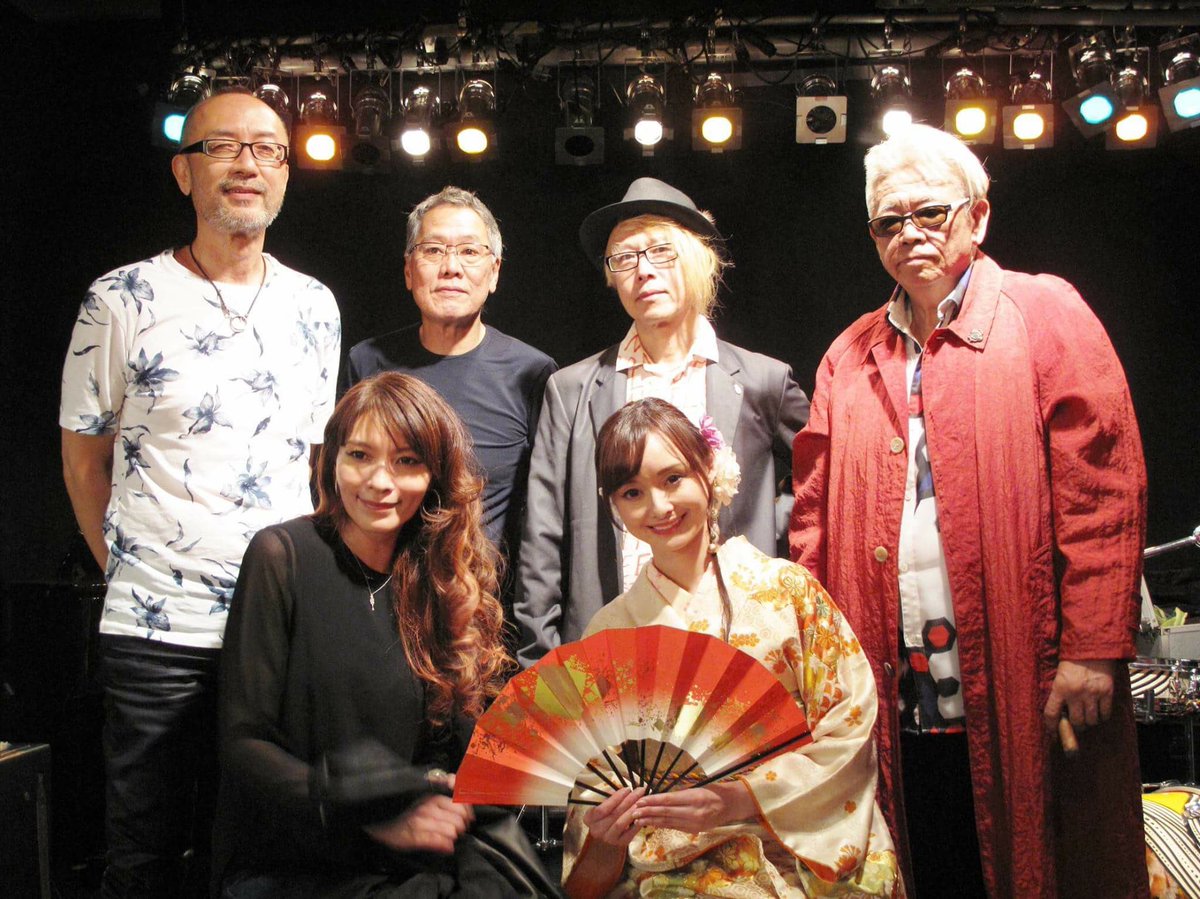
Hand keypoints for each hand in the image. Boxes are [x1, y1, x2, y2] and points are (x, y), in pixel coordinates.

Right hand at [363, 791, 473, 854]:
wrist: (376, 818)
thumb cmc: (401, 804)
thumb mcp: (421, 788)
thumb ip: (440, 781)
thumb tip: (455, 780)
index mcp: (431, 793)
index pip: (461, 803)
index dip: (467, 812)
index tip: (467, 817)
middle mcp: (427, 806)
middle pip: (459, 819)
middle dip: (462, 826)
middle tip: (458, 829)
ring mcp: (420, 822)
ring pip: (451, 831)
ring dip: (453, 836)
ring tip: (450, 837)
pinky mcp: (412, 838)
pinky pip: (436, 842)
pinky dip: (445, 845)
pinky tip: (446, 846)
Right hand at [583, 786, 644, 847]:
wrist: (608, 835)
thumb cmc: (606, 814)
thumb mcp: (603, 804)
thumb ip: (611, 797)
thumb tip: (625, 790)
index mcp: (589, 819)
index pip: (602, 809)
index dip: (615, 798)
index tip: (627, 789)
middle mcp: (596, 830)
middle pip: (614, 814)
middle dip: (628, 801)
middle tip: (639, 791)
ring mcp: (608, 839)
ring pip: (621, 823)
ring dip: (632, 810)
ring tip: (641, 801)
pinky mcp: (620, 843)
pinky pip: (630, 832)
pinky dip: (637, 822)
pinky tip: (643, 813)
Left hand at [630, 780, 754, 833]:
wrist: (732, 805)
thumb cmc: (714, 791)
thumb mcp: (698, 786)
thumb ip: (680, 792)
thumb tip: (659, 796)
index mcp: (695, 798)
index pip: (669, 800)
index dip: (653, 801)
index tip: (640, 800)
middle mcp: (694, 813)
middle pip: (666, 813)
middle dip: (648, 812)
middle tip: (633, 811)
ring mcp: (694, 824)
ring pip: (669, 822)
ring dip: (652, 821)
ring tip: (638, 819)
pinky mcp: (694, 830)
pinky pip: (675, 827)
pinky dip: (661, 825)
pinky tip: (651, 823)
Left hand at [1043, 659, 1116, 733]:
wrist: (1093, 646)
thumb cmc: (1074, 659)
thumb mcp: (1060, 675)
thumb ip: (1059, 692)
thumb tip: (1060, 712)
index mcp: (1060, 687)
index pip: (1051, 713)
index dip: (1051, 726)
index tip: (1052, 732)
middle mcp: (1076, 693)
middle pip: (1076, 722)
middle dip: (1076, 725)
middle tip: (1076, 722)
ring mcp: (1093, 694)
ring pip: (1091, 721)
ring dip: (1089, 722)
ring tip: (1088, 716)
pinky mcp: (1107, 693)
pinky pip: (1105, 714)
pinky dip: (1103, 716)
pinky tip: (1099, 712)